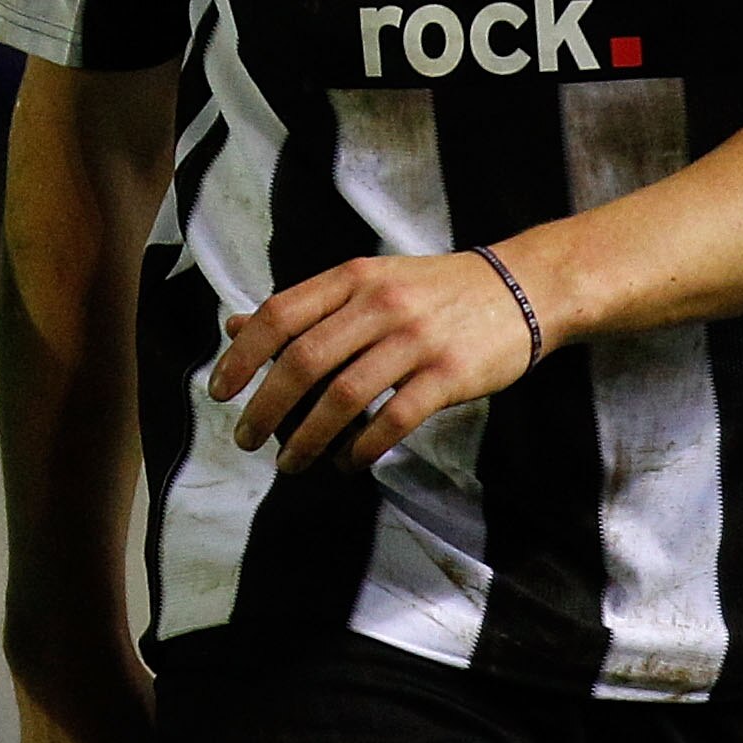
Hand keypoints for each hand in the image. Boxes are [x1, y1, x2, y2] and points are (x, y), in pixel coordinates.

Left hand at [209, 248, 545, 473]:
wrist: (523, 287)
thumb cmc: (433, 291)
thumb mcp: (367, 282)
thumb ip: (306, 307)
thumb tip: (234, 328)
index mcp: (352, 279)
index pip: (279, 314)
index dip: (242, 356)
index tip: (220, 392)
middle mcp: (379, 304)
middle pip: (303, 360)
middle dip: (265, 407)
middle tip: (246, 439)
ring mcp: (416, 339)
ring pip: (344, 396)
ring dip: (308, 438)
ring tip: (290, 463)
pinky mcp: (449, 374)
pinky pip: (394, 418)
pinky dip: (362, 446)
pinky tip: (347, 462)